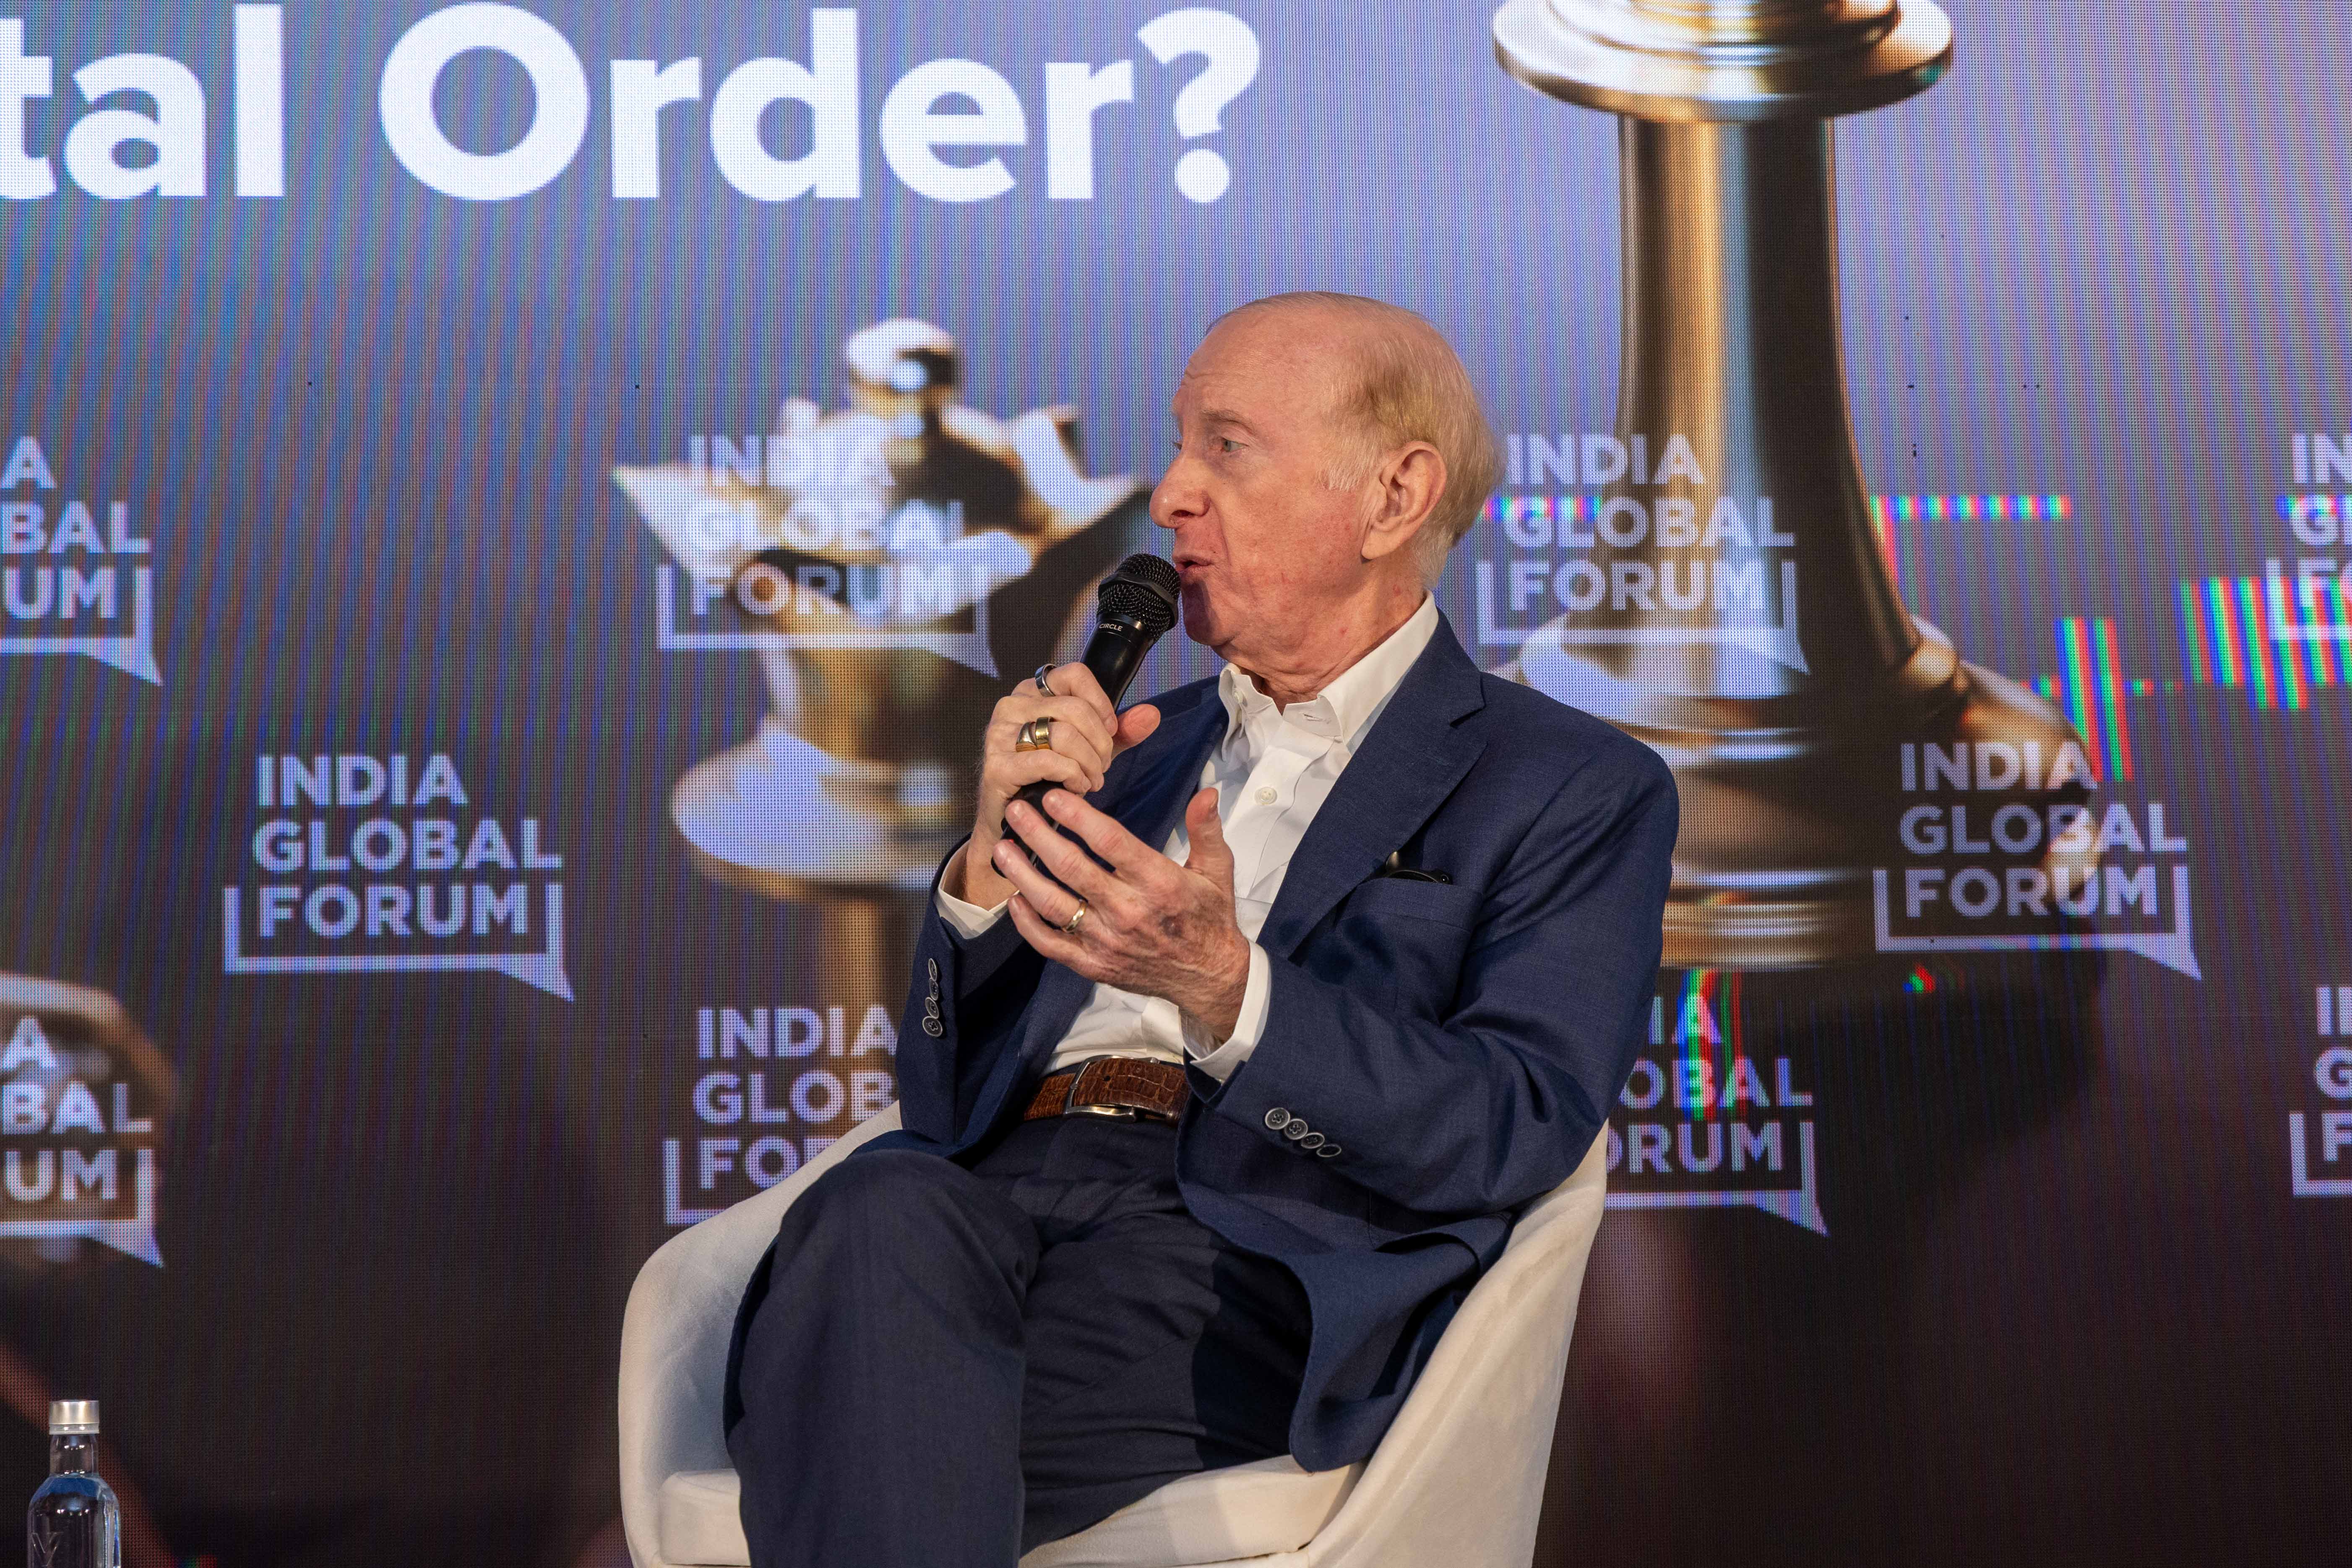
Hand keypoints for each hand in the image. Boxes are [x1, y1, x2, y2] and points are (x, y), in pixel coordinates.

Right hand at [951, 662, 1161, 907]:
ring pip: (1065, 734)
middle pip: (1075, 709)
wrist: (1012, 821)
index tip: (1110, 731)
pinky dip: (1073, 776)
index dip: (1102, 704)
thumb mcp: (1089, 750)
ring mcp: (999, 734)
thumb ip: (1120, 732)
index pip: (1075, 675)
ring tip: (1092, 780)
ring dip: (1089, 763)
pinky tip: (1076, 787)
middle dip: (1100, 743)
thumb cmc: (1048, 779)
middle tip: (1103, 766)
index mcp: (1032, 692)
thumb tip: (1151, 714)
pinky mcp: (998, 766)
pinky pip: (1049, 761)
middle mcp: (1011, 706)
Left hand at [992, 785, 1252, 1039]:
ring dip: (1023, 874)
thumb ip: (1206, 829)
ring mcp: (1107, 941)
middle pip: (1072, 868)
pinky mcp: (1094, 965)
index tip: (1054, 797)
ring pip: (1053, 905)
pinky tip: (1014, 899)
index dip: (1079, 817)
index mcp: (1159, 883)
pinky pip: (1051, 944)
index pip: (1111, 842)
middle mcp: (1128, 912)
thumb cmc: (1209, 918)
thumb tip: (1207, 791)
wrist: (1208, 977)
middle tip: (1016, 811)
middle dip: (1038, 836)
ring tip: (1001, 849)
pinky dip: (1028, 923)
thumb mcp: (1217, 870)